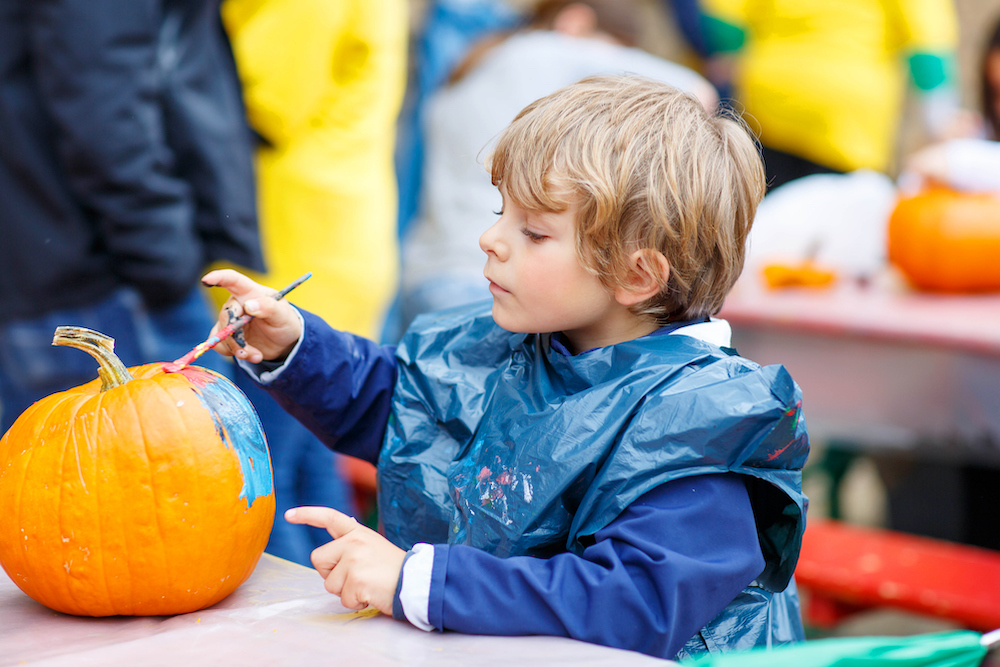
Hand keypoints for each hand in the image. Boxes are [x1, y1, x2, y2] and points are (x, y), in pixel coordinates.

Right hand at [201, 269, 302, 362]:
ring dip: (237, 348)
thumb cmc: (284, 321)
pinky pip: (219, 345)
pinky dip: (232, 353)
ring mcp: (230, 320)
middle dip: (236, 336)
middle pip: (225, 316)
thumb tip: (249, 305)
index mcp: (251, 292)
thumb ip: (268, 307)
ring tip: (256, 355)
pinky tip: (249, 355)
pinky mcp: (227, 335)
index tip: (207, 280)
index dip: (219, 277)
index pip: (233, 280)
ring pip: (221, 334)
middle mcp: (237, 304)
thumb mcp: (283, 314)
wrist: (284, 342)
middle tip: (251, 351)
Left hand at [286, 506, 405, 614]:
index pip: (330, 518)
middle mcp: (354, 542)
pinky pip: (343, 599)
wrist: (417, 581)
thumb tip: (329, 553)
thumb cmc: (395, 570)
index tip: (289, 515)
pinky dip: (356, 602)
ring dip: (346, 591)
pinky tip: (371, 594)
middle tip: (356, 576)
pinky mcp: (356, 579)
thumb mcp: (374, 548)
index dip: (307, 515)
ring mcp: (354, 560)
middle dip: (331, 573)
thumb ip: (352, 547)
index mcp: (358, 532)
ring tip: (368, 585)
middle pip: (319, 559)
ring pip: (329, 583)